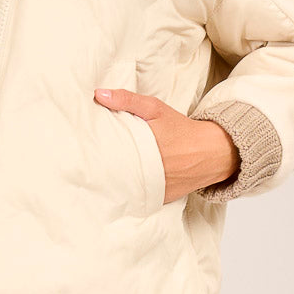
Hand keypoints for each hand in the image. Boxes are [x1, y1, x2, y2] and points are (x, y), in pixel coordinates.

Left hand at [93, 87, 240, 202]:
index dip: (96, 151)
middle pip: (115, 172)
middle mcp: (150, 169)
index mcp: (145, 146)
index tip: (82, 148)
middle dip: (101, 168)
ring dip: (113, 183)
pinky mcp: (159, 198)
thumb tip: (99, 94)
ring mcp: (155, 187)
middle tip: (85, 164)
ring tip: (96, 177)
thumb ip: (127, 100)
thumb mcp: (155, 109)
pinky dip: (129, 193)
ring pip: (125, 187)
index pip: (111, 152)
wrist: (211, 153)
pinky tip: (117, 188)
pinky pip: (138, 198)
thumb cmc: (180, 129)